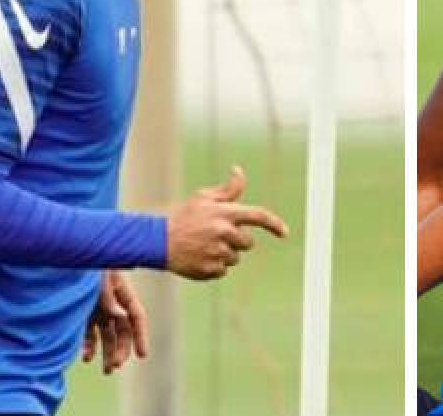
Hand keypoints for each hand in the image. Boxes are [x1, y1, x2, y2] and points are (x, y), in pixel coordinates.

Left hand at [81, 270, 147, 373]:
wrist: (67, 258)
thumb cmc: (86, 265)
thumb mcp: (99, 280)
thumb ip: (108, 297)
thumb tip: (117, 316)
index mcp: (122, 292)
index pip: (137, 317)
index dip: (141, 336)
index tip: (142, 355)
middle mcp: (113, 303)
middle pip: (122, 330)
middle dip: (121, 349)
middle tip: (115, 366)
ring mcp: (98, 309)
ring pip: (107, 336)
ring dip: (108, 353)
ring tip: (107, 370)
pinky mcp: (83, 314)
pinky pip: (89, 334)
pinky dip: (89, 347)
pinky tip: (86, 358)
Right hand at [166, 166, 288, 279]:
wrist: (157, 241)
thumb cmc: (182, 217)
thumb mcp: (203, 198)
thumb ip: (227, 189)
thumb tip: (239, 171)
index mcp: (226, 213)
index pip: (259, 216)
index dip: (275, 224)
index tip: (284, 233)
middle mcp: (225, 233)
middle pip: (248, 243)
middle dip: (238, 240)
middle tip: (216, 235)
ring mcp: (218, 253)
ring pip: (235, 258)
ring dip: (225, 254)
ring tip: (203, 246)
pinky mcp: (210, 270)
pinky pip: (223, 271)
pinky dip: (214, 266)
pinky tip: (199, 257)